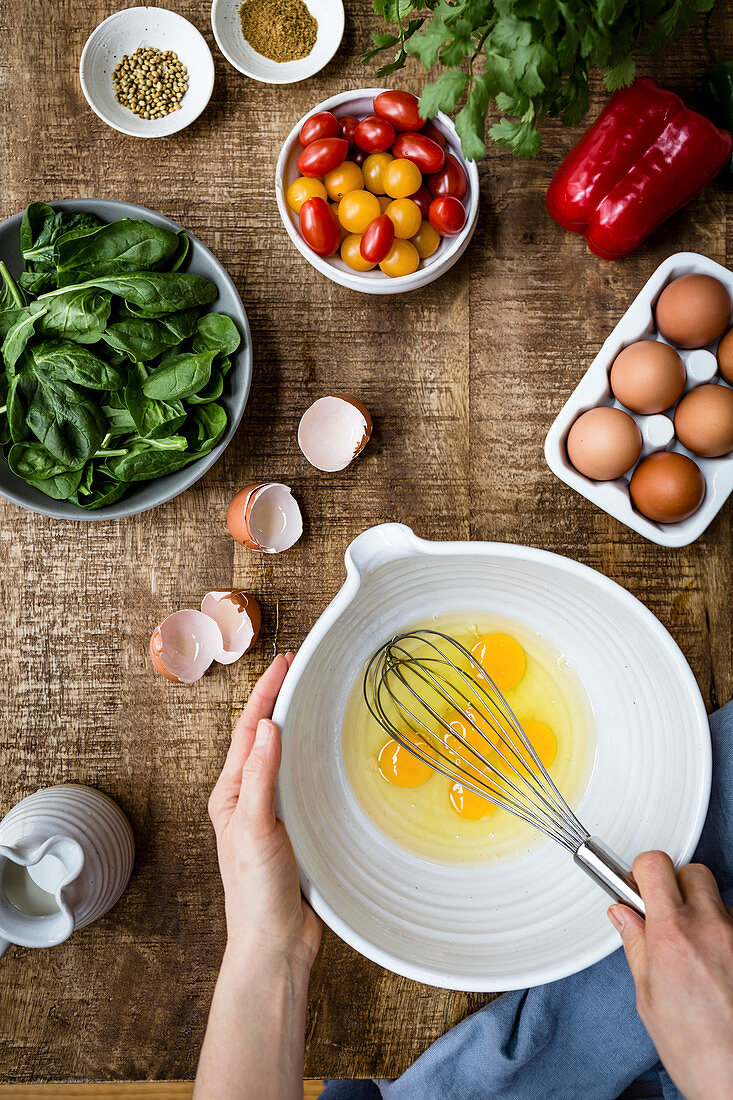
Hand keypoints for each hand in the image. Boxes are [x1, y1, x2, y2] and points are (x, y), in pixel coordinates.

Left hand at [208, 653, 321, 971]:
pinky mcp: (295, 829)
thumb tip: (267, 726)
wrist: (275, 943)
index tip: (283, 663)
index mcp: (231, 794)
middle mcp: (249, 798)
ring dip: (294, 726)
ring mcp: (272, 813)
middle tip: (297, 668)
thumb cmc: (256, 892)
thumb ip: (260, 776)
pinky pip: (302, 782)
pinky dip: (311, 759)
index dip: (265, 694)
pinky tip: (326, 754)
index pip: (248, 731)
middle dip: (277, 700)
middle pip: (263, 738)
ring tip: (310, 697)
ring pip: (283, 758)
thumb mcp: (255, 827)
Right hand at [609, 851, 732, 1099]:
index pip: (656, 865)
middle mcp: (710, 928)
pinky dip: (723, 936)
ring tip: (695, 952)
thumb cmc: (697, 1052)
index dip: (642, 871)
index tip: (637, 884)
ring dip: (703, 914)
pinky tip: (716, 966)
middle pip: (692, 872)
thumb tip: (623, 915)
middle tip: (665, 914)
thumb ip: (636, 946)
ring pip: (717, 900)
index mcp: (673, 935)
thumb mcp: (648, 998)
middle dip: (676, 886)